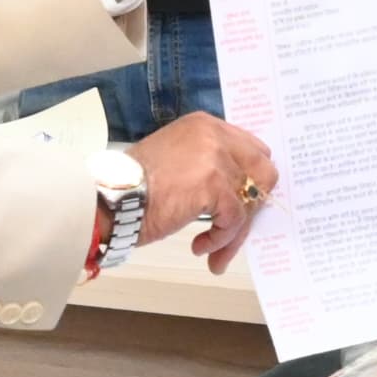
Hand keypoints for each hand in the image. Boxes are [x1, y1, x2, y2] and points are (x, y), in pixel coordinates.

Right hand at [128, 111, 279, 266]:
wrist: (113, 199)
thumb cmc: (135, 187)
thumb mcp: (178, 162)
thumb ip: (208, 165)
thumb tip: (238, 194)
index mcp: (206, 125)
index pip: (251, 150)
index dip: (251, 180)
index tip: (243, 205)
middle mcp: (214, 135)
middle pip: (262, 171)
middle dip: (254, 204)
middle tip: (235, 228)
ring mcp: (216, 158)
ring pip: (250, 200)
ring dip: (234, 232)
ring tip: (215, 250)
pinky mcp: (214, 185)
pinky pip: (234, 220)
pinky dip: (221, 239)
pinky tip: (200, 246)